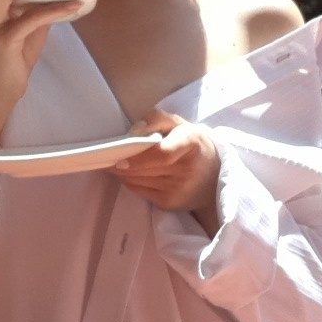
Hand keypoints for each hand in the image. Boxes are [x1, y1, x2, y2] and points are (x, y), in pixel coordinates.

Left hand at [112, 109, 221, 232]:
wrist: (214, 178)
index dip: (138, 158)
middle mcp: (187, 169)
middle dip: (122, 163)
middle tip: (107, 155)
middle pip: (144, 169)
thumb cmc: (192, 145)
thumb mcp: (179, 123)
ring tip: (115, 162)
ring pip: (137, 180)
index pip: (163, 153)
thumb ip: (156, 119)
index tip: (120, 158)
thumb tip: (133, 132)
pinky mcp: (170, 203)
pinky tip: (128, 173)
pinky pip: (139, 191)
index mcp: (191, 143)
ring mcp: (179, 189)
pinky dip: (129, 181)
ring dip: (123, 172)